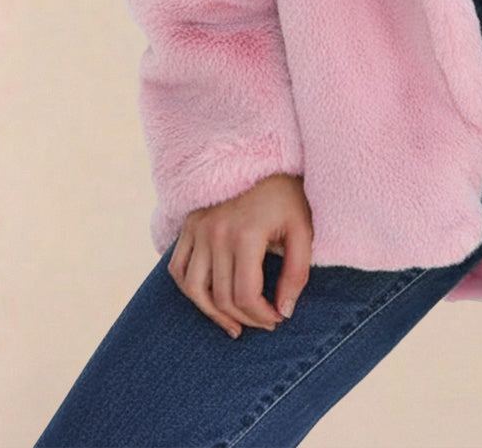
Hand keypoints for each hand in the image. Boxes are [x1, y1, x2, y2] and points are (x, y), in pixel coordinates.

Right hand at [167, 173, 313, 337]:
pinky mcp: (189, 226)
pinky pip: (179, 269)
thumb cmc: (286, 197)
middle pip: (222, 297)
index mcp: (246, 234)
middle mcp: (216, 233)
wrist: (262, 158)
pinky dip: (190, 290)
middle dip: (245, 318)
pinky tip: (210, 300)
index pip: (246, 295)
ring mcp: (198, 229)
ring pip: (194, 289)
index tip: (278, 318)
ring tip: (235, 324)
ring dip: (214, 313)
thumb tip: (284, 312)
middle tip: (264, 321)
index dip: (262, 316)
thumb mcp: (302, 230)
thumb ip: (297, 272)